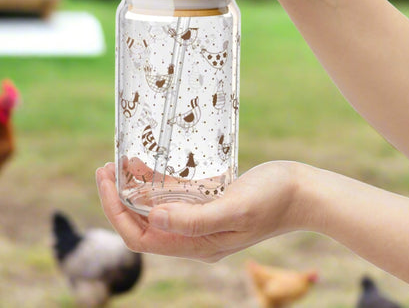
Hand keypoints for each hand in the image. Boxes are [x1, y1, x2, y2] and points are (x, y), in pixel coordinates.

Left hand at [96, 161, 306, 261]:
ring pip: (155, 208)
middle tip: (105, 169)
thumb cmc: (274, 199)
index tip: (105, 182)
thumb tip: (152, 219)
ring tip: (118, 164)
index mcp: (197, 244)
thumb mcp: (234, 209)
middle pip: (143, 223)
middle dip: (119, 198)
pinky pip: (173, 195)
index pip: (142, 237)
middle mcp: (194, 235)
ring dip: (135, 189)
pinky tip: (144, 165)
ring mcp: (201, 219)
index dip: (117, 212)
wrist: (303, 191)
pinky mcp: (209, 201)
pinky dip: (155, 182)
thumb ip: (194, 219)